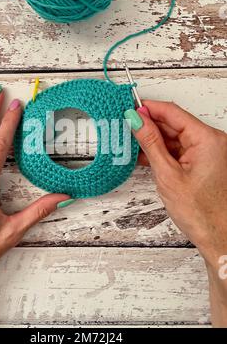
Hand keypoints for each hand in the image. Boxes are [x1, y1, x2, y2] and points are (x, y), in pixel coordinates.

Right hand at [127, 100, 226, 326]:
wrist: (216, 236)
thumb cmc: (200, 211)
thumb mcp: (167, 174)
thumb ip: (151, 143)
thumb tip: (137, 120)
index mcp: (207, 139)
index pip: (173, 113)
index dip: (149, 108)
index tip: (130, 107)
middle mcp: (210, 142)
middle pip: (173, 124)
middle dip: (149, 125)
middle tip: (126, 125)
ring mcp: (206, 152)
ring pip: (174, 137)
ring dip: (153, 140)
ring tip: (131, 142)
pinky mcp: (201, 162)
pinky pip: (177, 150)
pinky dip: (161, 152)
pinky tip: (144, 155)